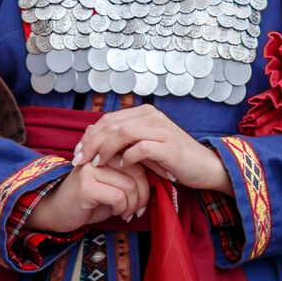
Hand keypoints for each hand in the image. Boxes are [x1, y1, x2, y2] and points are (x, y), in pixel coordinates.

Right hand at [26, 160, 149, 233]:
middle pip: (136, 170)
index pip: (136, 158)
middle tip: (140, 209)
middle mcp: (97, 155)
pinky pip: (118, 197)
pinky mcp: (86, 186)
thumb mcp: (111, 184)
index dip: (147, 179)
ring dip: (133, 205)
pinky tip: (118, 214)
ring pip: (129, 185)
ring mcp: (90, 169)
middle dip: (143, 194)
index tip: (147, 197)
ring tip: (128, 213)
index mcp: (105, 150)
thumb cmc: (88, 200)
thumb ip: (129, 176)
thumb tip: (157, 172)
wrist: (56, 211)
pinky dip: (122, 209)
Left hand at [73, 104, 231, 193]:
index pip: (108, 119)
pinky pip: (141, 147)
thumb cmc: (172, 160)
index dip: (89, 135)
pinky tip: (121, 166)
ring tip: (96, 164)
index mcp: (144, 113)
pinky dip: (128, 157)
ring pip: (123, 133)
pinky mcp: (168, 145)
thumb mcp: (145, 147)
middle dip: (91, 143)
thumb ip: (124, 141)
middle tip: (78, 160)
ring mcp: (161, 129)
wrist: (205, 167)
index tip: (77, 153)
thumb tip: (93, 139)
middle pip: (111, 124)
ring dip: (105, 149)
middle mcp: (151, 116)